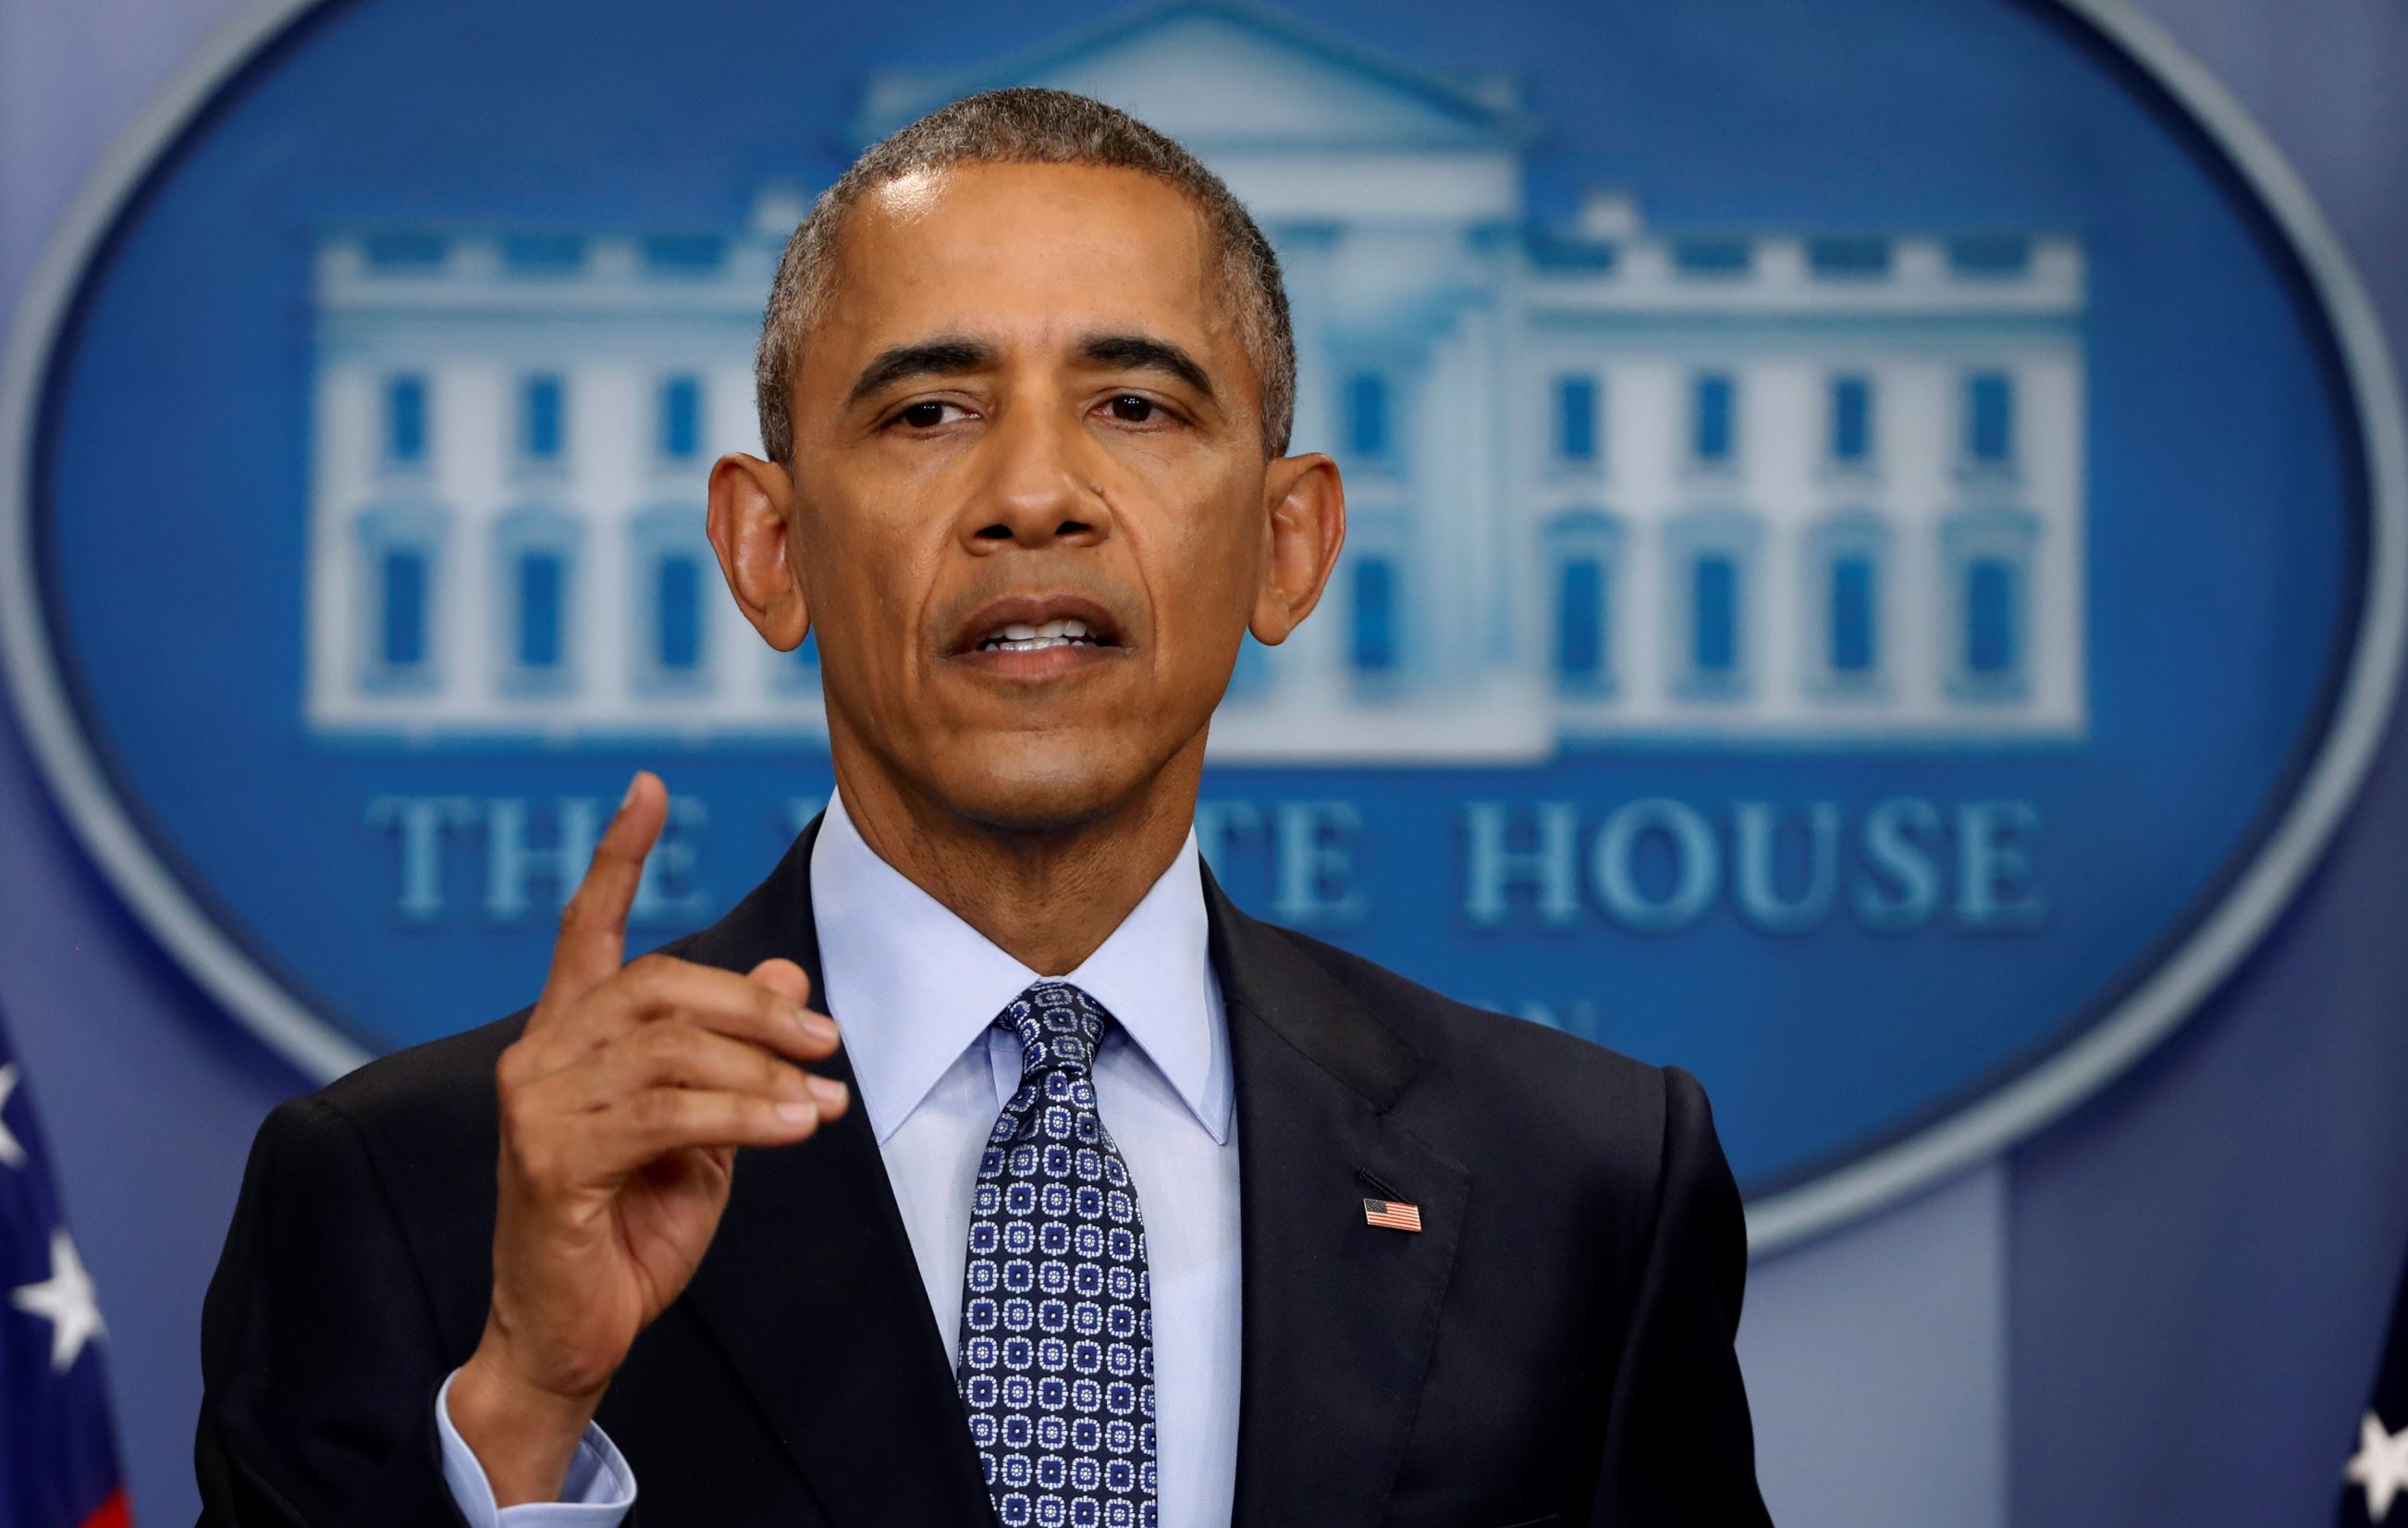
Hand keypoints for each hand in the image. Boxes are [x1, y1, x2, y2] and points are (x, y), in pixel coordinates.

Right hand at [448, 771, 847, 1503]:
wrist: (572, 1334)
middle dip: (755, 1007)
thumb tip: (783, 972)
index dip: (618, 853)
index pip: (585, 925)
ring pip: (672, 1051)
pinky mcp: (550, 1158)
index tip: (648, 785)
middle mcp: (539, 1054)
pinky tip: (796, 1127)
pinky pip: (666, 1114)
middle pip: (659, 986)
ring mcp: (536, 1104)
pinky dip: (744, 1115)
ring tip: (825, 1096)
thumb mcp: (704, 1125)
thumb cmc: (632, 1227)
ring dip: (765, 1070)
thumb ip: (733, 1050)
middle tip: (828, 1037)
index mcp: (568, 1036)